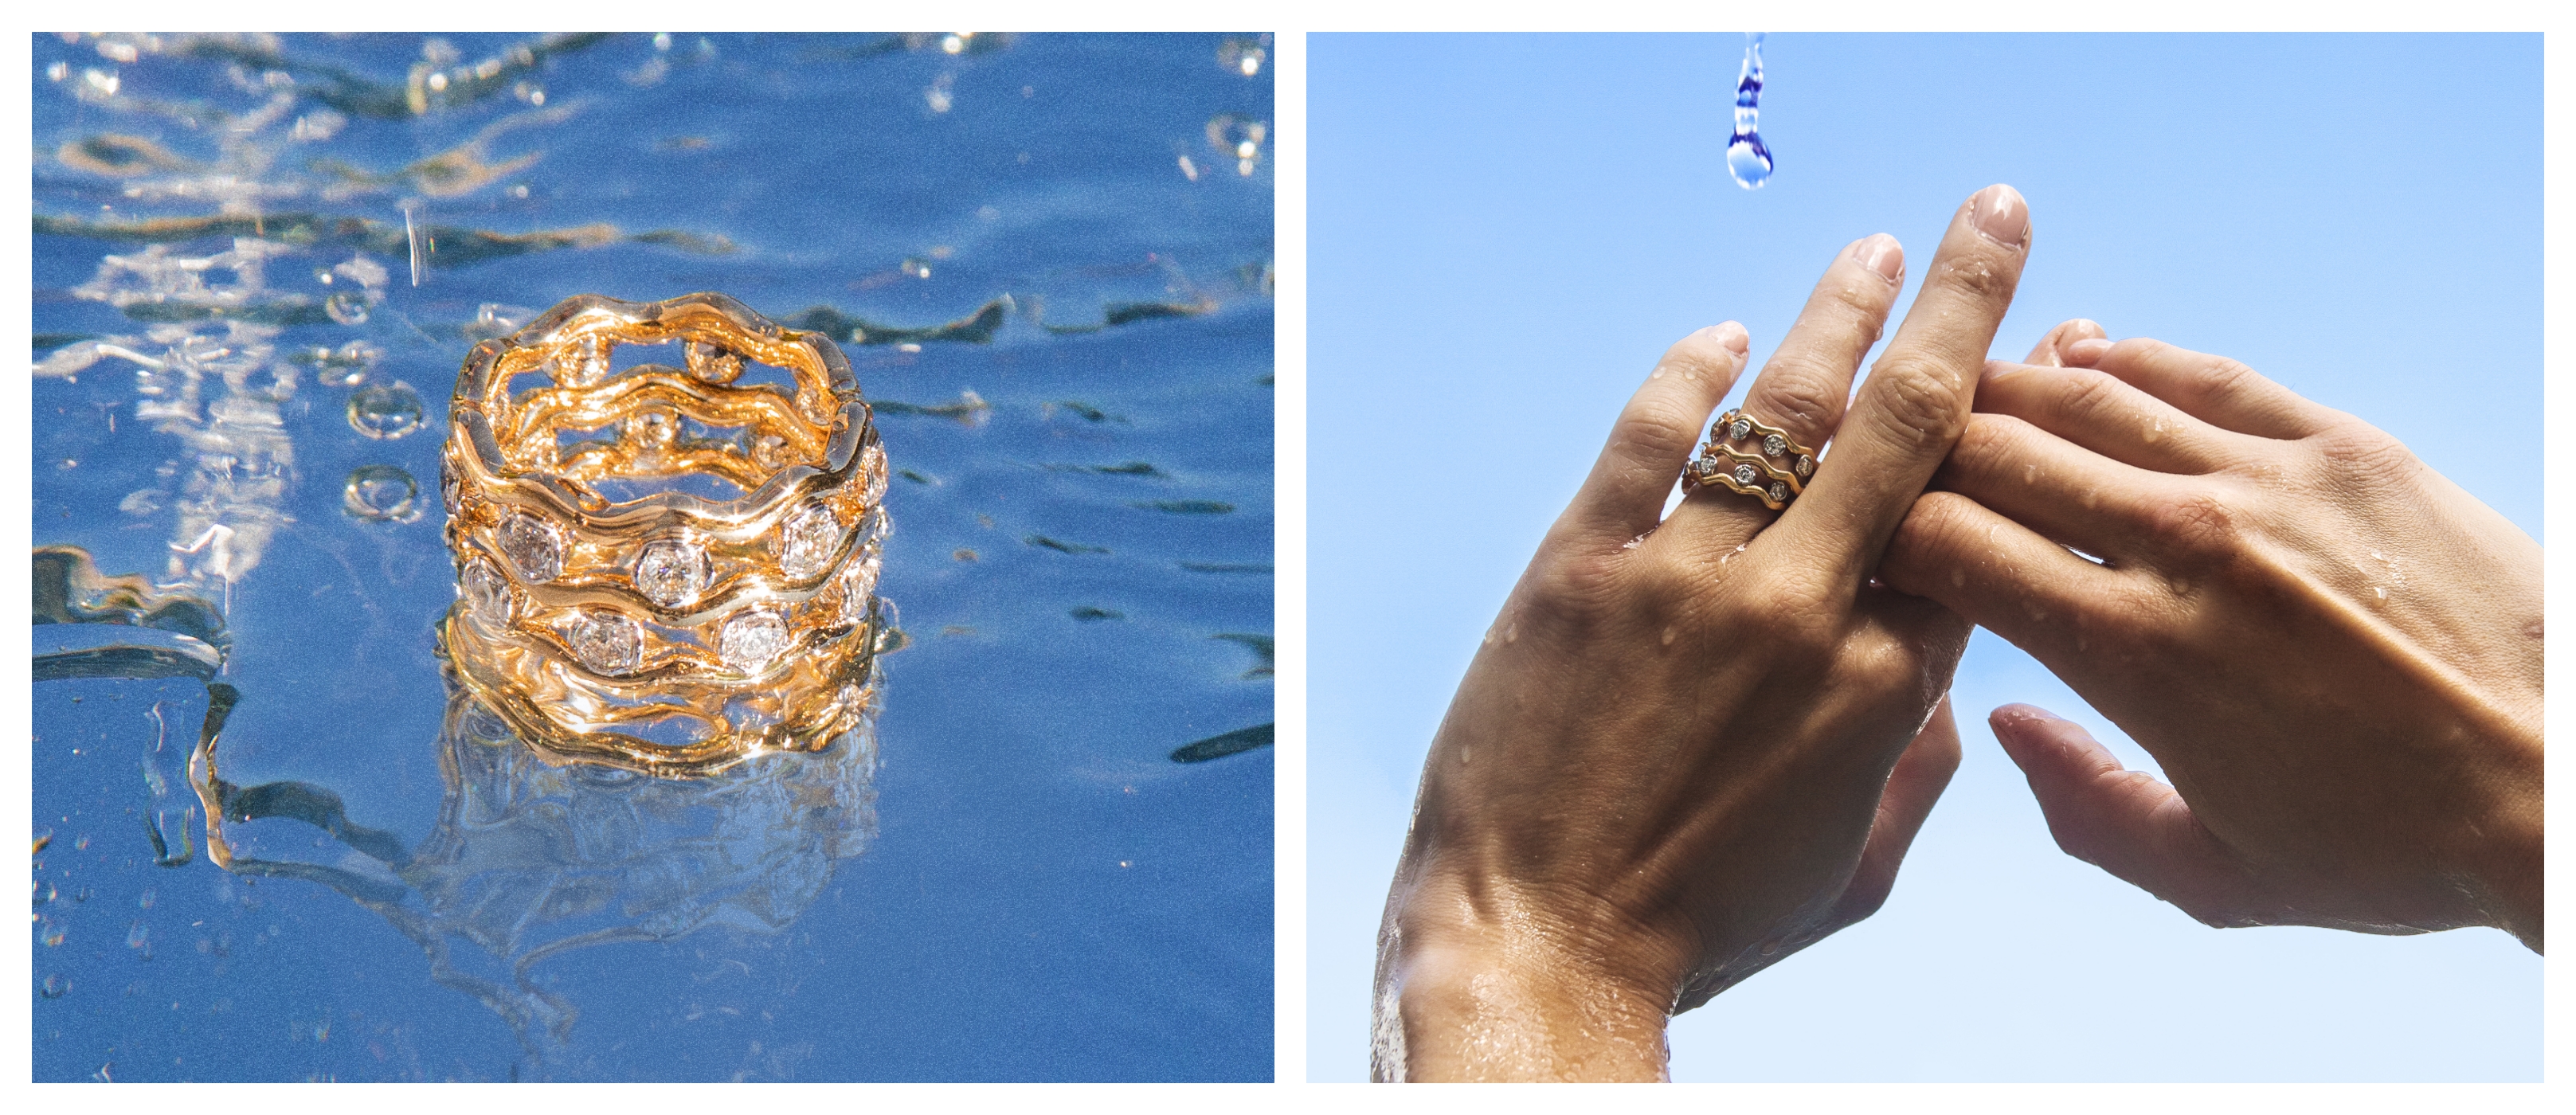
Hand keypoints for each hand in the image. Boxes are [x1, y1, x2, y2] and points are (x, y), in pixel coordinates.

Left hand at [1374, 185, 2033, 1081]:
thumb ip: (1912, 775)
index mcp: (1881, 688)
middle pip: (1908, 427)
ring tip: (1877, 252)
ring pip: (1785, 411)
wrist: (1535, 942)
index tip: (2021, 376)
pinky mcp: (1579, 567)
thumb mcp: (1852, 875)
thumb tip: (1940, 699)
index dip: (1998, 442)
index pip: (1966, 527)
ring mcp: (1684, 579)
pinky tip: (1719, 337)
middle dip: (1964, 308)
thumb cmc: (1697, 928)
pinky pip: (1648, 441)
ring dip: (1838, 317)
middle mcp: (1797, 611)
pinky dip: (1687, 377)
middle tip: (1993, 223)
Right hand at [1880, 329, 2542, 949]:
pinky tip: (2083, 359)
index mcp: (2134, 654)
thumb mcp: (2219, 878)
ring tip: (1958, 395)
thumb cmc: (2398, 846)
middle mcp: (2185, 546)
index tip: (1858, 540)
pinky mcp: (2344, 445)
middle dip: (1917, 451)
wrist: (2570, 782)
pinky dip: (2122, 359)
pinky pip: (2199, 373)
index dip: (1877, 532)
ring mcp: (2267, 481)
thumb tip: (2000, 723)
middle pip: (1993, 450)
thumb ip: (2084, 810)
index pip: (1946, 547)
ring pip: (2084, 391)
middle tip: (1886, 457)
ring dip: (2001, 388)